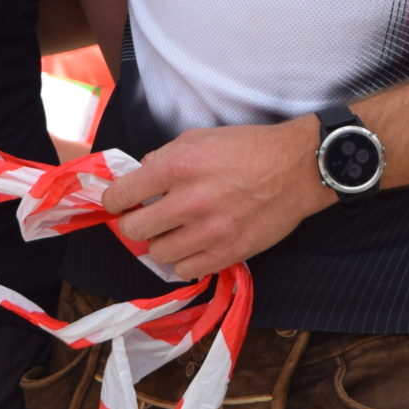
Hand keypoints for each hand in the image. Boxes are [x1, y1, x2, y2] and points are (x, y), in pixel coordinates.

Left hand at [99, 118, 331, 280]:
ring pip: (157, 254)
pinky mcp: (228, 254)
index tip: (117, 203)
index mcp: (178, 166)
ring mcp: (209, 232)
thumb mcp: (199, 137)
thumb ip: (164, 156)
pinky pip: (185, 271)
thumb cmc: (247, 148)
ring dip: (161, 243)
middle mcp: (190, 201)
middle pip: (134, 230)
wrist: (296, 168)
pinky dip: (184, 260)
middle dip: (134, 223)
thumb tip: (139, 176)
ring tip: (175, 231)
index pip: (122, 195)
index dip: (113, 201)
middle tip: (146, 218)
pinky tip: (194, 245)